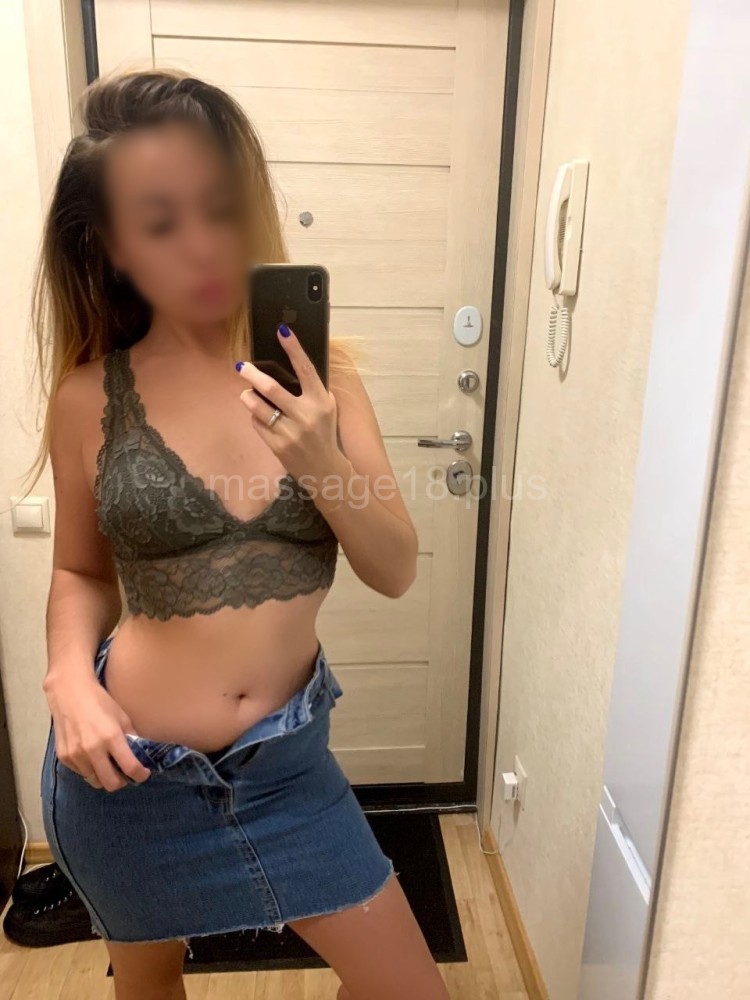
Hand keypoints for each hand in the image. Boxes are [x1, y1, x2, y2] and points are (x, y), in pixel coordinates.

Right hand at [44, 673, 151, 791]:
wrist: (69, 692)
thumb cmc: (99, 701)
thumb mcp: (122, 716)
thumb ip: (131, 737)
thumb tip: (141, 755)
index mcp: (111, 737)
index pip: (130, 768)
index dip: (140, 775)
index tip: (143, 774)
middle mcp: (92, 750)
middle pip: (111, 784)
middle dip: (122, 781)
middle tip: (125, 773)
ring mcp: (76, 755)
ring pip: (95, 781)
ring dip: (104, 776)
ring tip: (107, 764)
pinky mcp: (64, 757)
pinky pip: (81, 773)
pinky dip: (89, 770)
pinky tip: (91, 756)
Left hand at [235, 323, 341, 483]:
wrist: (325, 469)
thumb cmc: (324, 433)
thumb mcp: (327, 408)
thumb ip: (312, 389)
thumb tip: (293, 363)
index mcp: (321, 401)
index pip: (306, 370)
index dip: (294, 348)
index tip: (282, 330)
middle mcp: (306, 415)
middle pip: (273, 389)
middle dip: (253, 375)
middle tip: (241, 366)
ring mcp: (291, 432)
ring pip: (259, 407)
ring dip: (248, 397)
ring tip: (246, 393)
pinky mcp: (278, 446)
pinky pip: (258, 424)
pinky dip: (255, 417)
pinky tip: (259, 416)